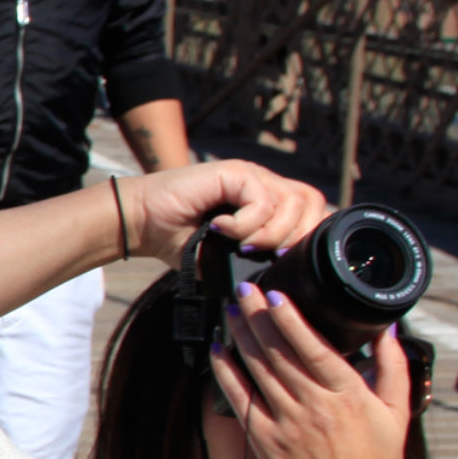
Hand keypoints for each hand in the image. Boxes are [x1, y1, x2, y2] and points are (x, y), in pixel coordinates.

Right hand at [120, 157, 330, 266]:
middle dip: (294, 236)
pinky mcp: (234, 172)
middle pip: (312, 202)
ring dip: (267, 233)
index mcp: (267, 202)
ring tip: (239, 245)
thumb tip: (285, 286)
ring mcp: (250, 176)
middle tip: (265, 254)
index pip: (313, 209)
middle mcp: (264, 184)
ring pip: (290, 203)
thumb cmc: (180, 241)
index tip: (285, 261)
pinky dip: (245, 223)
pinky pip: (261, 200)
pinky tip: (220, 229)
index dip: (309, 234)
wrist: (143, 223)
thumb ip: (258, 262)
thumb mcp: (228, 258)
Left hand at [213, 303, 419, 458]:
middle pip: (279, 352)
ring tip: (230, 310)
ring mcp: (287, 425)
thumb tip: (388, 332)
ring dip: (241, 336)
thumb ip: (393, 369)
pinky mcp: (266, 443)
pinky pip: (242, 400)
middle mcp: (315, 407)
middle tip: (244, 289)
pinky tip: (218, 351)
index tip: (275, 294)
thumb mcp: (397, 416)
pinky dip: (227, 373)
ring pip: (258, 370)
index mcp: (348, 396)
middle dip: (258, 316)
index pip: (314, 347)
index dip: (291, 319)